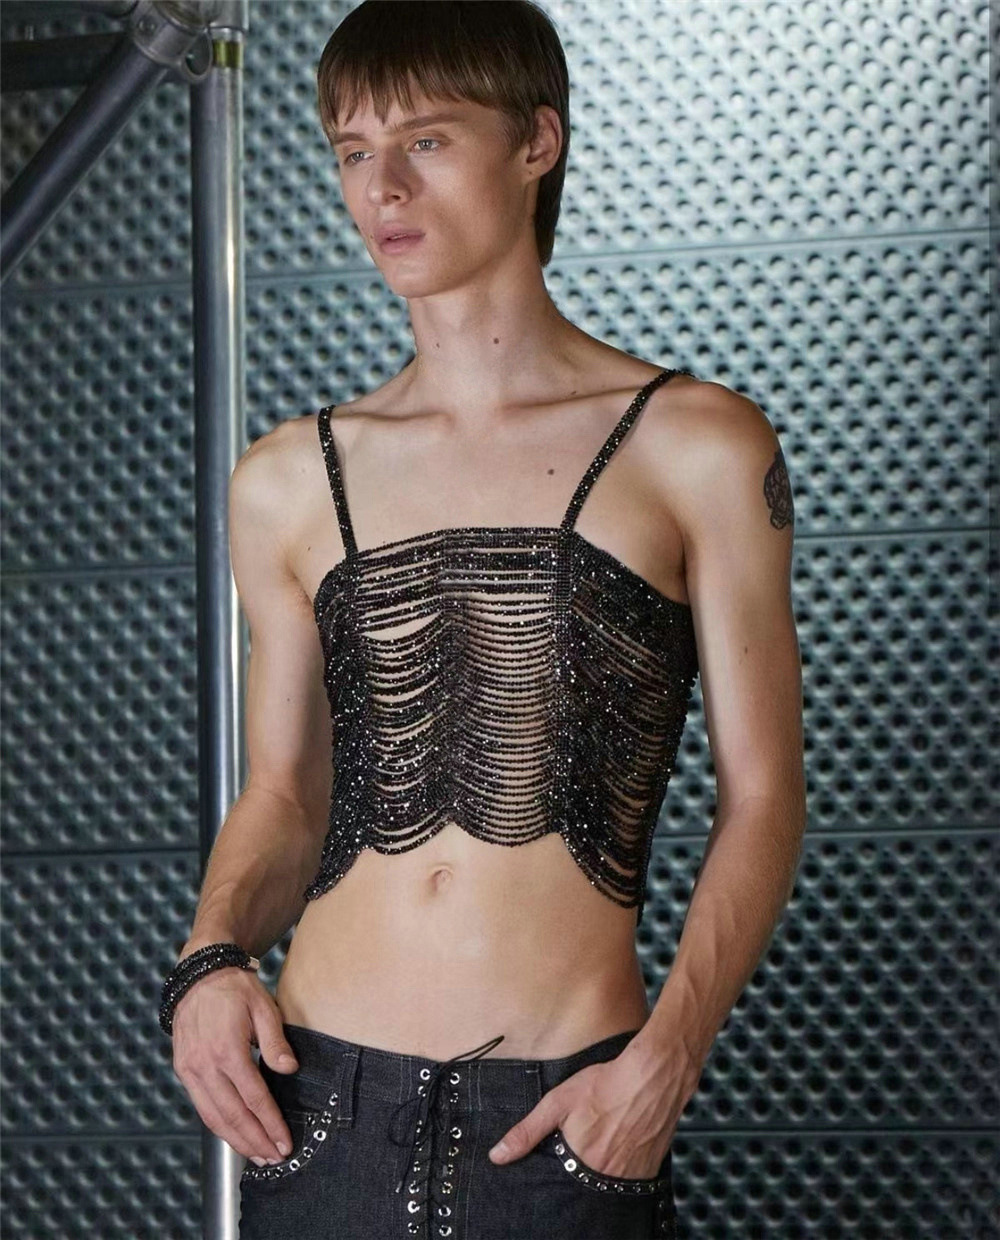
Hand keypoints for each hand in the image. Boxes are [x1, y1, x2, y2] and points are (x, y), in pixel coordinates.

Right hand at [170, 961, 299, 1166]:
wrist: (199, 975)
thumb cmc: (235, 989)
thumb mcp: (263, 1006)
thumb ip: (275, 1041)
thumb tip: (289, 1070)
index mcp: (226, 1049)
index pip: (253, 1097)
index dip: (270, 1123)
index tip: (285, 1141)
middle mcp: (204, 1065)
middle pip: (232, 1115)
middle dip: (255, 1141)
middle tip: (275, 1157)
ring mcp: (190, 1070)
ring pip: (213, 1118)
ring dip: (237, 1141)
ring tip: (258, 1155)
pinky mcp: (183, 1071)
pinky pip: (202, 1107)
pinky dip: (219, 1126)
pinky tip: (235, 1135)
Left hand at [487, 1036, 691, 1178]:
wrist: (654, 1076)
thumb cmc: (606, 1085)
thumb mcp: (558, 1102)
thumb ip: (527, 1132)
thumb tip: (497, 1156)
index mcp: (580, 1164)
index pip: (560, 1182)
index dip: (559, 1167)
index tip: (563, 1152)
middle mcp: (606, 1176)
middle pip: (584, 1183)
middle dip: (581, 1168)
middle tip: (588, 1141)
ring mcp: (630, 1176)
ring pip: (608, 1182)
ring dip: (603, 1167)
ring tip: (606, 1139)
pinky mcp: (650, 1170)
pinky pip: (630, 1179)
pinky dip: (623, 1165)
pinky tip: (623, 1142)